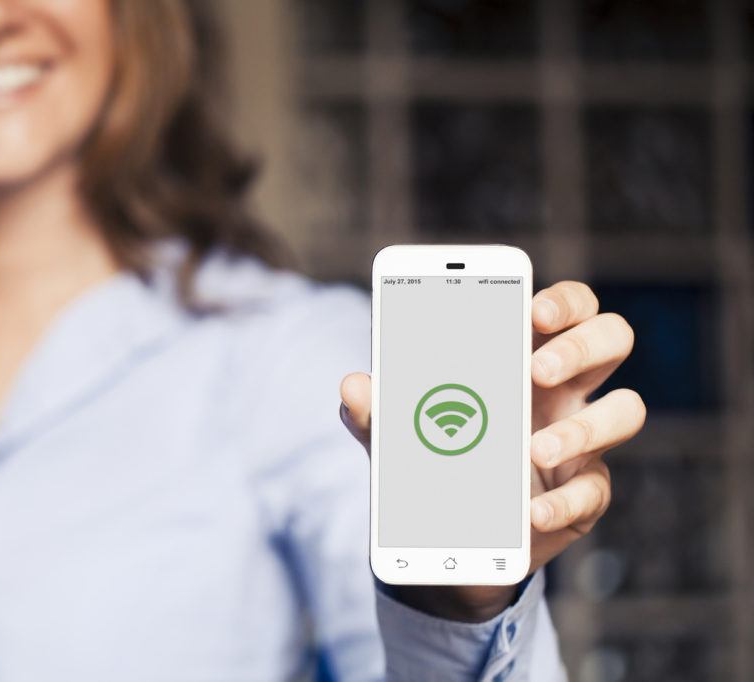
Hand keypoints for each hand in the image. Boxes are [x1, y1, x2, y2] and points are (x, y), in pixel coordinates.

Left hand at [340, 280, 645, 621]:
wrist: (451, 532)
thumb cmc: (433, 454)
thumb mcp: (399, 431)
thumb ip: (377, 408)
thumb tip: (352, 385)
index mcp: (525, 355)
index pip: (567, 306)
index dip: (563, 300)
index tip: (533, 308)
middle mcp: (565, 390)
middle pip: (612, 338)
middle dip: (581, 345)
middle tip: (534, 370)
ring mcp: (583, 440)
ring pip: (626, 410)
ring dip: (583, 428)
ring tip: (530, 450)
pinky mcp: (584, 494)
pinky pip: (594, 490)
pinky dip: (563, 501)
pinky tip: (530, 512)